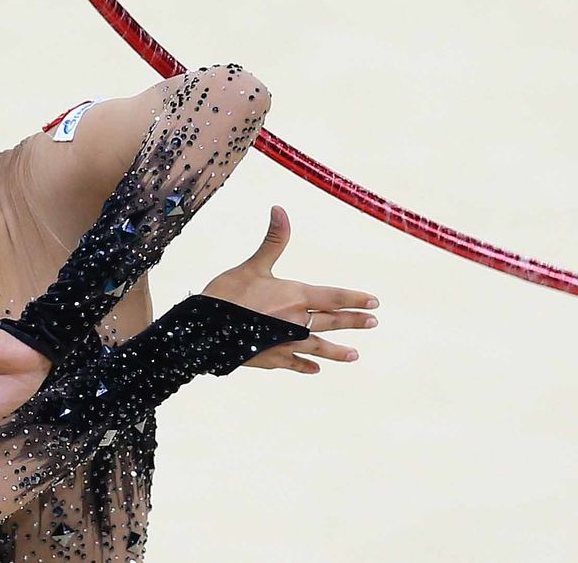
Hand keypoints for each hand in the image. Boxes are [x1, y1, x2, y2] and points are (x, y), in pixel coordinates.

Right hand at [201, 204, 379, 374]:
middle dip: (353, 322)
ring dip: (336, 351)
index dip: (355, 299)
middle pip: (331, 321)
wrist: (204, 331)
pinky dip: (305, 365)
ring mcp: (284, 343)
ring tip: (354, 355)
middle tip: (374, 323)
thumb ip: (273, 240)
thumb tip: (280, 209)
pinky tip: (314, 369)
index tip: (374, 302)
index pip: (334, 297)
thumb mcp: (253, 264)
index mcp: (295, 296)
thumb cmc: (228, 294)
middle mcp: (296, 321)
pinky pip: (293, 362)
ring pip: (318, 346)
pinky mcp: (270, 358)